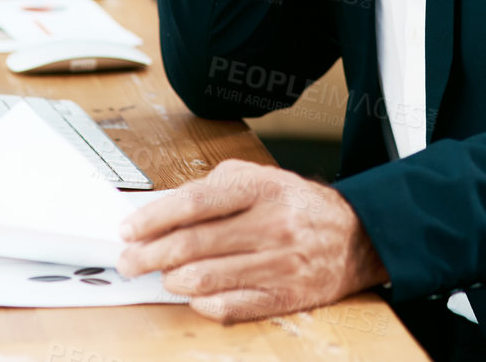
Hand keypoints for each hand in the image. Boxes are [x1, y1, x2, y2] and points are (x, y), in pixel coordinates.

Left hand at [115, 159, 387, 322]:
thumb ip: (214, 188)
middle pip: (193, 243)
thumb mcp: (261, 179)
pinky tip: (192, 296)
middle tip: (130, 261)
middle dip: (150, 255)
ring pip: (206, 277)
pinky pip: (231, 306)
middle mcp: (271, 224)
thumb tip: (165, 209)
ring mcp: (279, 263)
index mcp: (261, 189)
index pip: (195, 202)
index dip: (154, 217)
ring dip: (172, 280)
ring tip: (161, 277)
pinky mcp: (284, 296)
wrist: (356, 237)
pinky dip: (202, 304)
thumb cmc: (298, 206)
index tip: (129, 229)